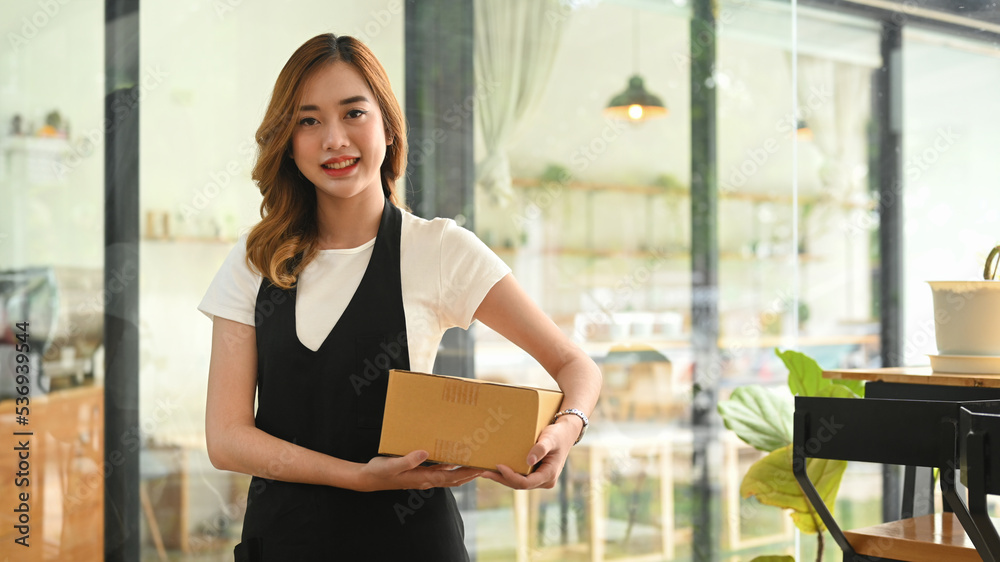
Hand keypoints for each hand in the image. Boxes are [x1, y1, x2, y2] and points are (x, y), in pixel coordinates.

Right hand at [357, 450, 483, 491]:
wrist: (369, 478)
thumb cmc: (380, 471)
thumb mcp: (392, 465)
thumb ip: (408, 460)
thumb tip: (425, 453)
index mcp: (422, 478)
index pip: (450, 478)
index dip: (466, 473)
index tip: (480, 469)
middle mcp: (426, 480)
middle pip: (454, 479)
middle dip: (471, 474)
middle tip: (486, 466)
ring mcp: (423, 477)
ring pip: (449, 477)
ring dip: (463, 472)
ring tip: (476, 464)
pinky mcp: (419, 473)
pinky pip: (440, 472)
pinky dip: (451, 468)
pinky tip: (455, 460)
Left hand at [480, 417, 577, 489]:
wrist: (565, 433)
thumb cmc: (558, 435)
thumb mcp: (550, 439)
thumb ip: (541, 449)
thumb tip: (529, 461)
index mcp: (549, 475)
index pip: (525, 483)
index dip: (510, 476)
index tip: (499, 466)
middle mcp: (544, 481)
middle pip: (518, 485)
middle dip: (501, 479)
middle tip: (483, 471)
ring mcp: (539, 479)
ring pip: (517, 483)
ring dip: (501, 478)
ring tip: (484, 471)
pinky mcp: (534, 475)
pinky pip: (519, 477)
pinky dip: (507, 473)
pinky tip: (495, 468)